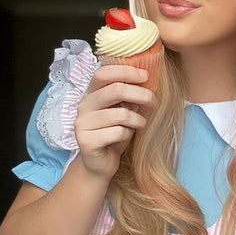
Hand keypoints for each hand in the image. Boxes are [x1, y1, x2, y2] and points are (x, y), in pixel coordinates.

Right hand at [74, 64, 157, 179]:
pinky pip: (117, 133)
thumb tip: (148, 80)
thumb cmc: (114, 133)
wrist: (100, 163)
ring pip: (120, 114)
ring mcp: (82, 123)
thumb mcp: (123, 110)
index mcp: (91, 93)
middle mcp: (84, 105)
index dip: (126, 71)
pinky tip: (126, 137)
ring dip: (137, 120)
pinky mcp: (86, 141)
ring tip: (140, 124)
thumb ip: (129, 96)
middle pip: (116, 90)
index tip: (145, 76)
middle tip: (153, 101)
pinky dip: (128, 135)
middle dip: (141, 94)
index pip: (103, 73)